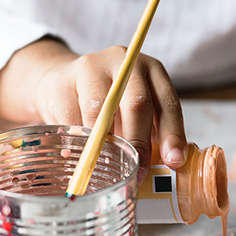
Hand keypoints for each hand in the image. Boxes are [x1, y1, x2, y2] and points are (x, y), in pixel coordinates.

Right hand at [0, 37, 186, 181]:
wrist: (64, 82)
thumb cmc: (111, 105)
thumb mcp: (137, 113)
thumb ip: (151, 135)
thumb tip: (160, 169)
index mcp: (152, 71)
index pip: (168, 104)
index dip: (172, 135)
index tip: (173, 161)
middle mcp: (124, 63)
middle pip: (136, 104)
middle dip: (139, 143)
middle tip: (138, 172)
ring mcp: (91, 68)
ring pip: (100, 112)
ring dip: (105, 144)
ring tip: (106, 166)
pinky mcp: (62, 81)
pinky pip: (72, 118)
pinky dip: (78, 142)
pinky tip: (79, 156)